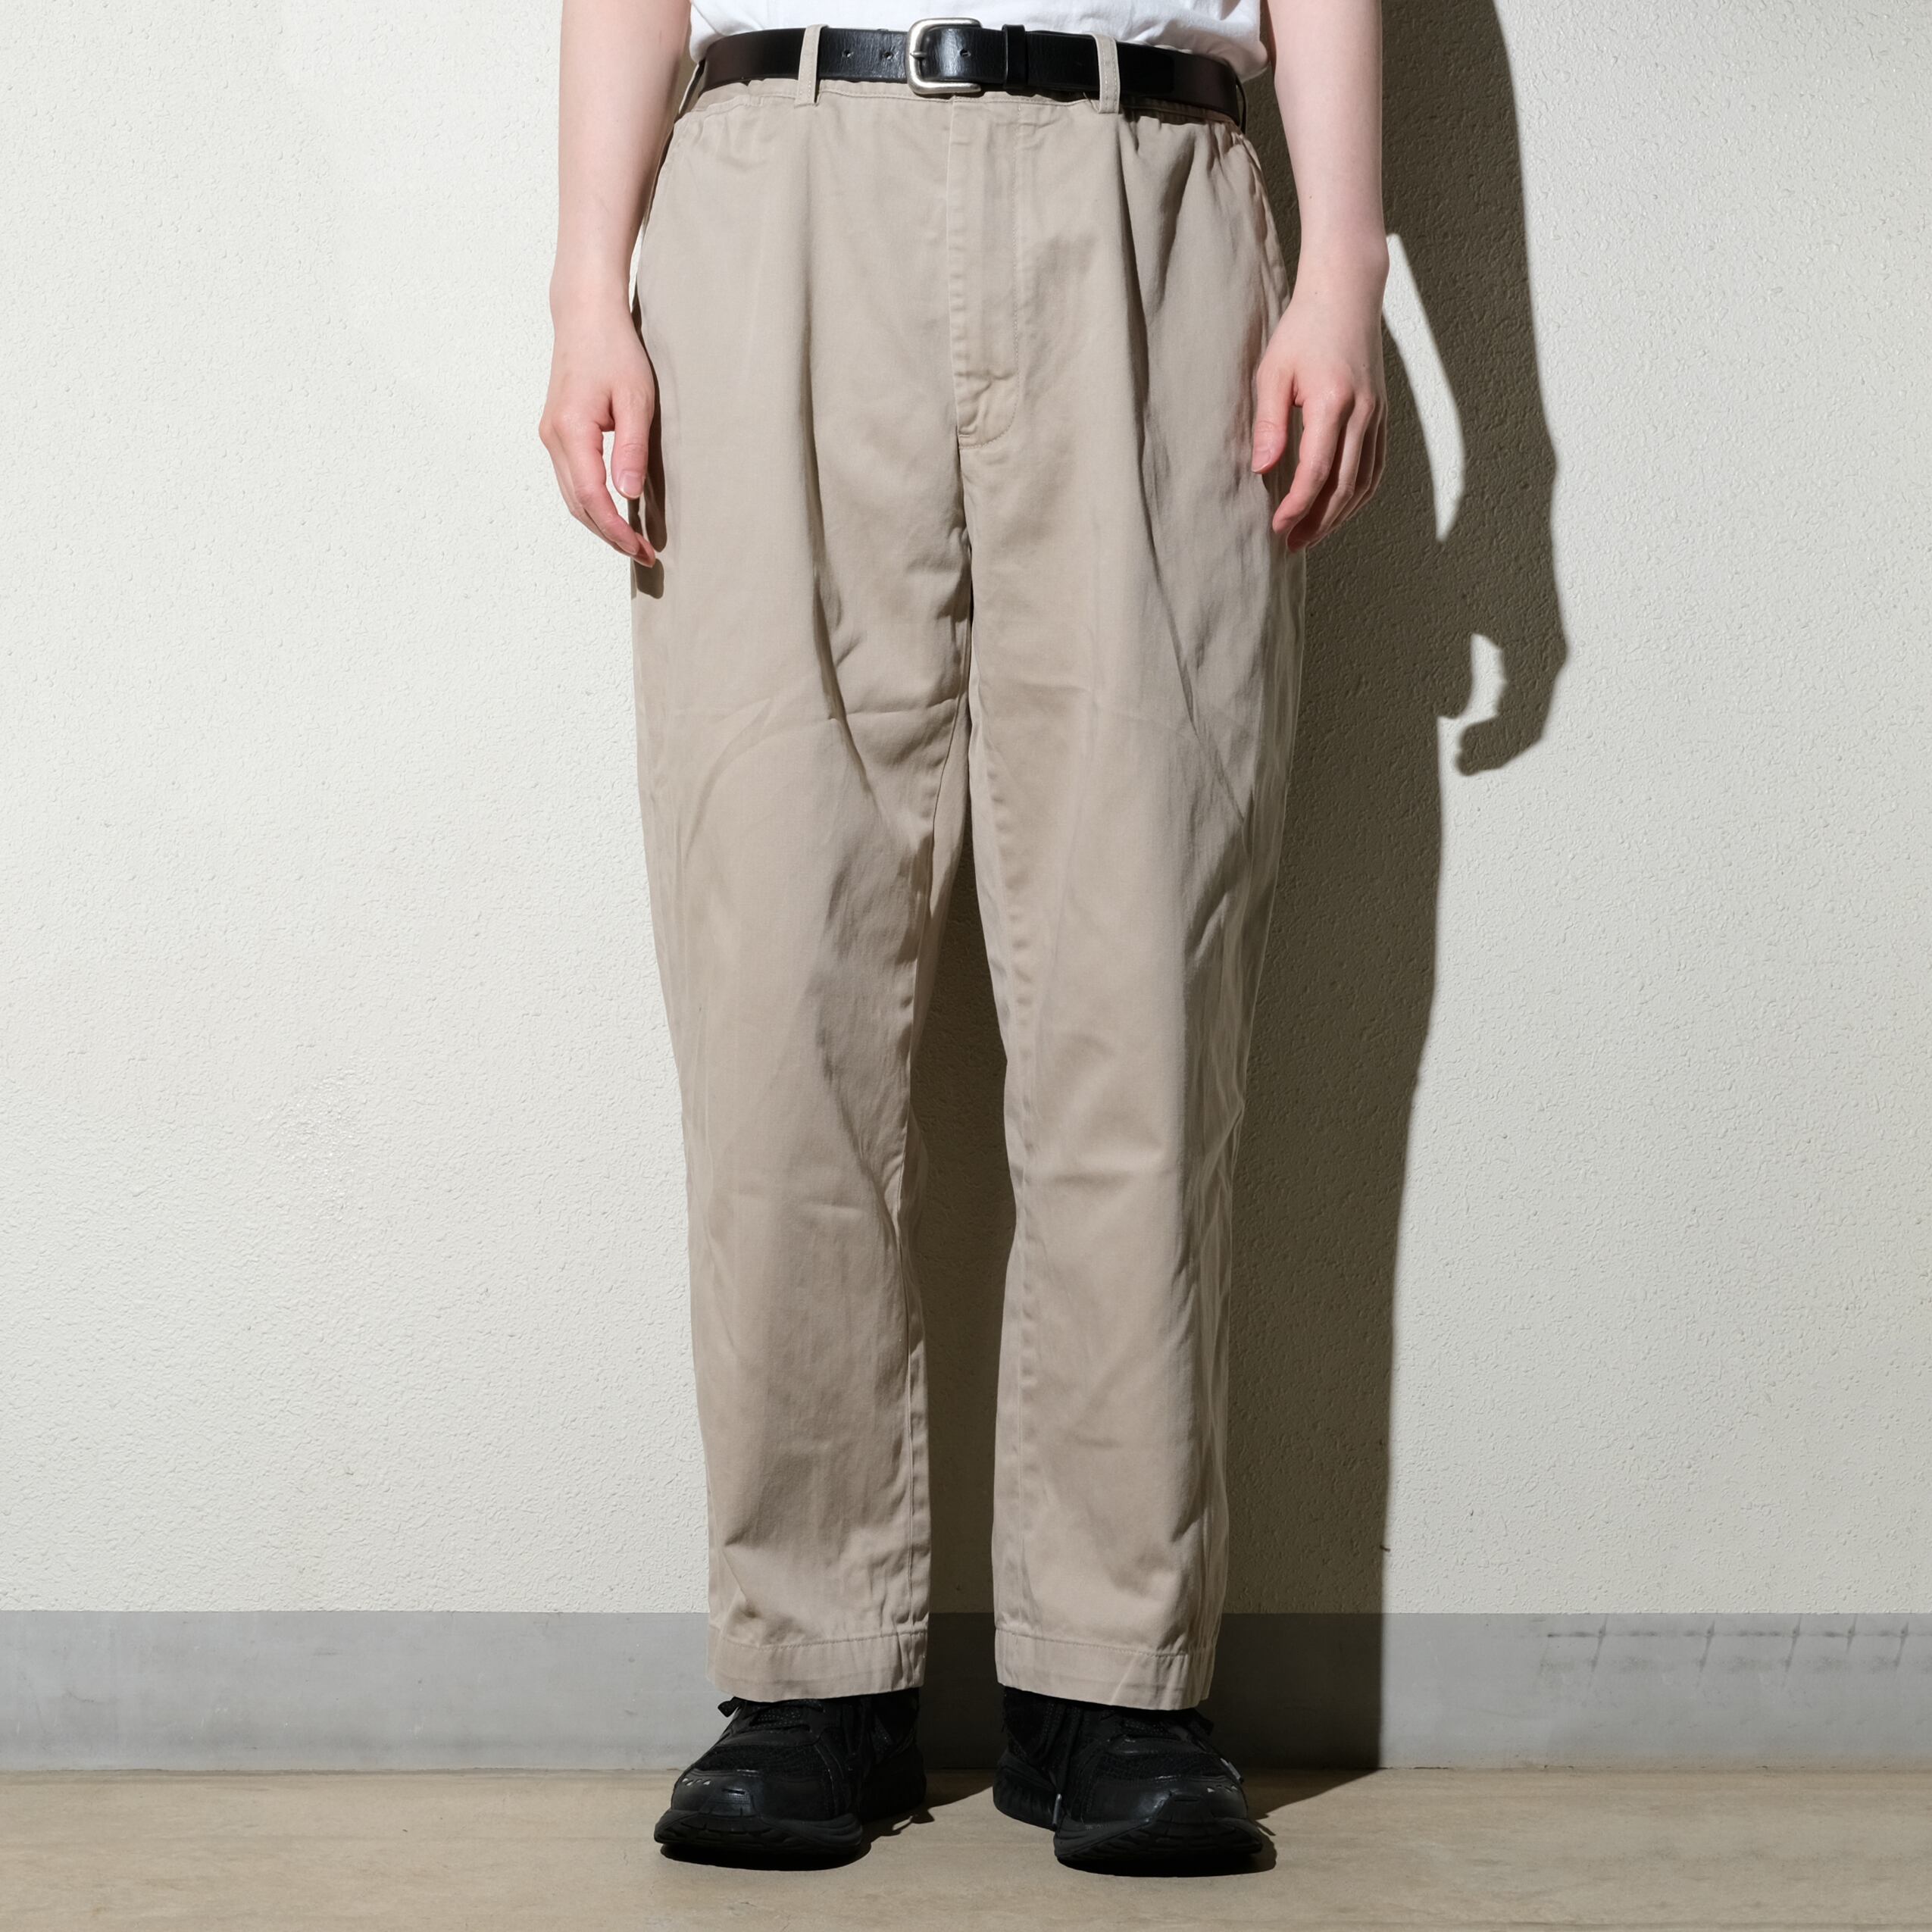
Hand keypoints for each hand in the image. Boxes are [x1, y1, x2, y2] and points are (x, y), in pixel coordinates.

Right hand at [539, 295, 658, 565]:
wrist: (584, 315)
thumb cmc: (613, 350)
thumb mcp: (635, 399)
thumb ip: (631, 448)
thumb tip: (628, 494)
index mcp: (570, 431)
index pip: (592, 498)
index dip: (616, 529)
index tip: (641, 548)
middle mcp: (553, 438)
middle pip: (578, 504)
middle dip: (609, 534)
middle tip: (643, 553)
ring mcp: (551, 436)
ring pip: (572, 496)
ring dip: (600, 522)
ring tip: (632, 540)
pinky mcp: (557, 432)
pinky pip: (572, 480)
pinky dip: (592, 502)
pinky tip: (615, 512)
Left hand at [1251, 263, 1388, 551]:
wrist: (1347, 294)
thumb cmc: (1302, 330)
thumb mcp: (1273, 371)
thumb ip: (1269, 422)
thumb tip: (1262, 469)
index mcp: (1333, 403)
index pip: (1317, 472)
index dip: (1297, 506)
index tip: (1277, 527)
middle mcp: (1362, 413)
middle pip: (1344, 486)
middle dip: (1318, 521)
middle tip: (1292, 544)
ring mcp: (1377, 415)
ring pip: (1365, 481)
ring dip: (1340, 515)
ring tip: (1312, 535)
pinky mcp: (1382, 415)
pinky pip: (1376, 466)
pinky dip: (1360, 494)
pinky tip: (1339, 509)